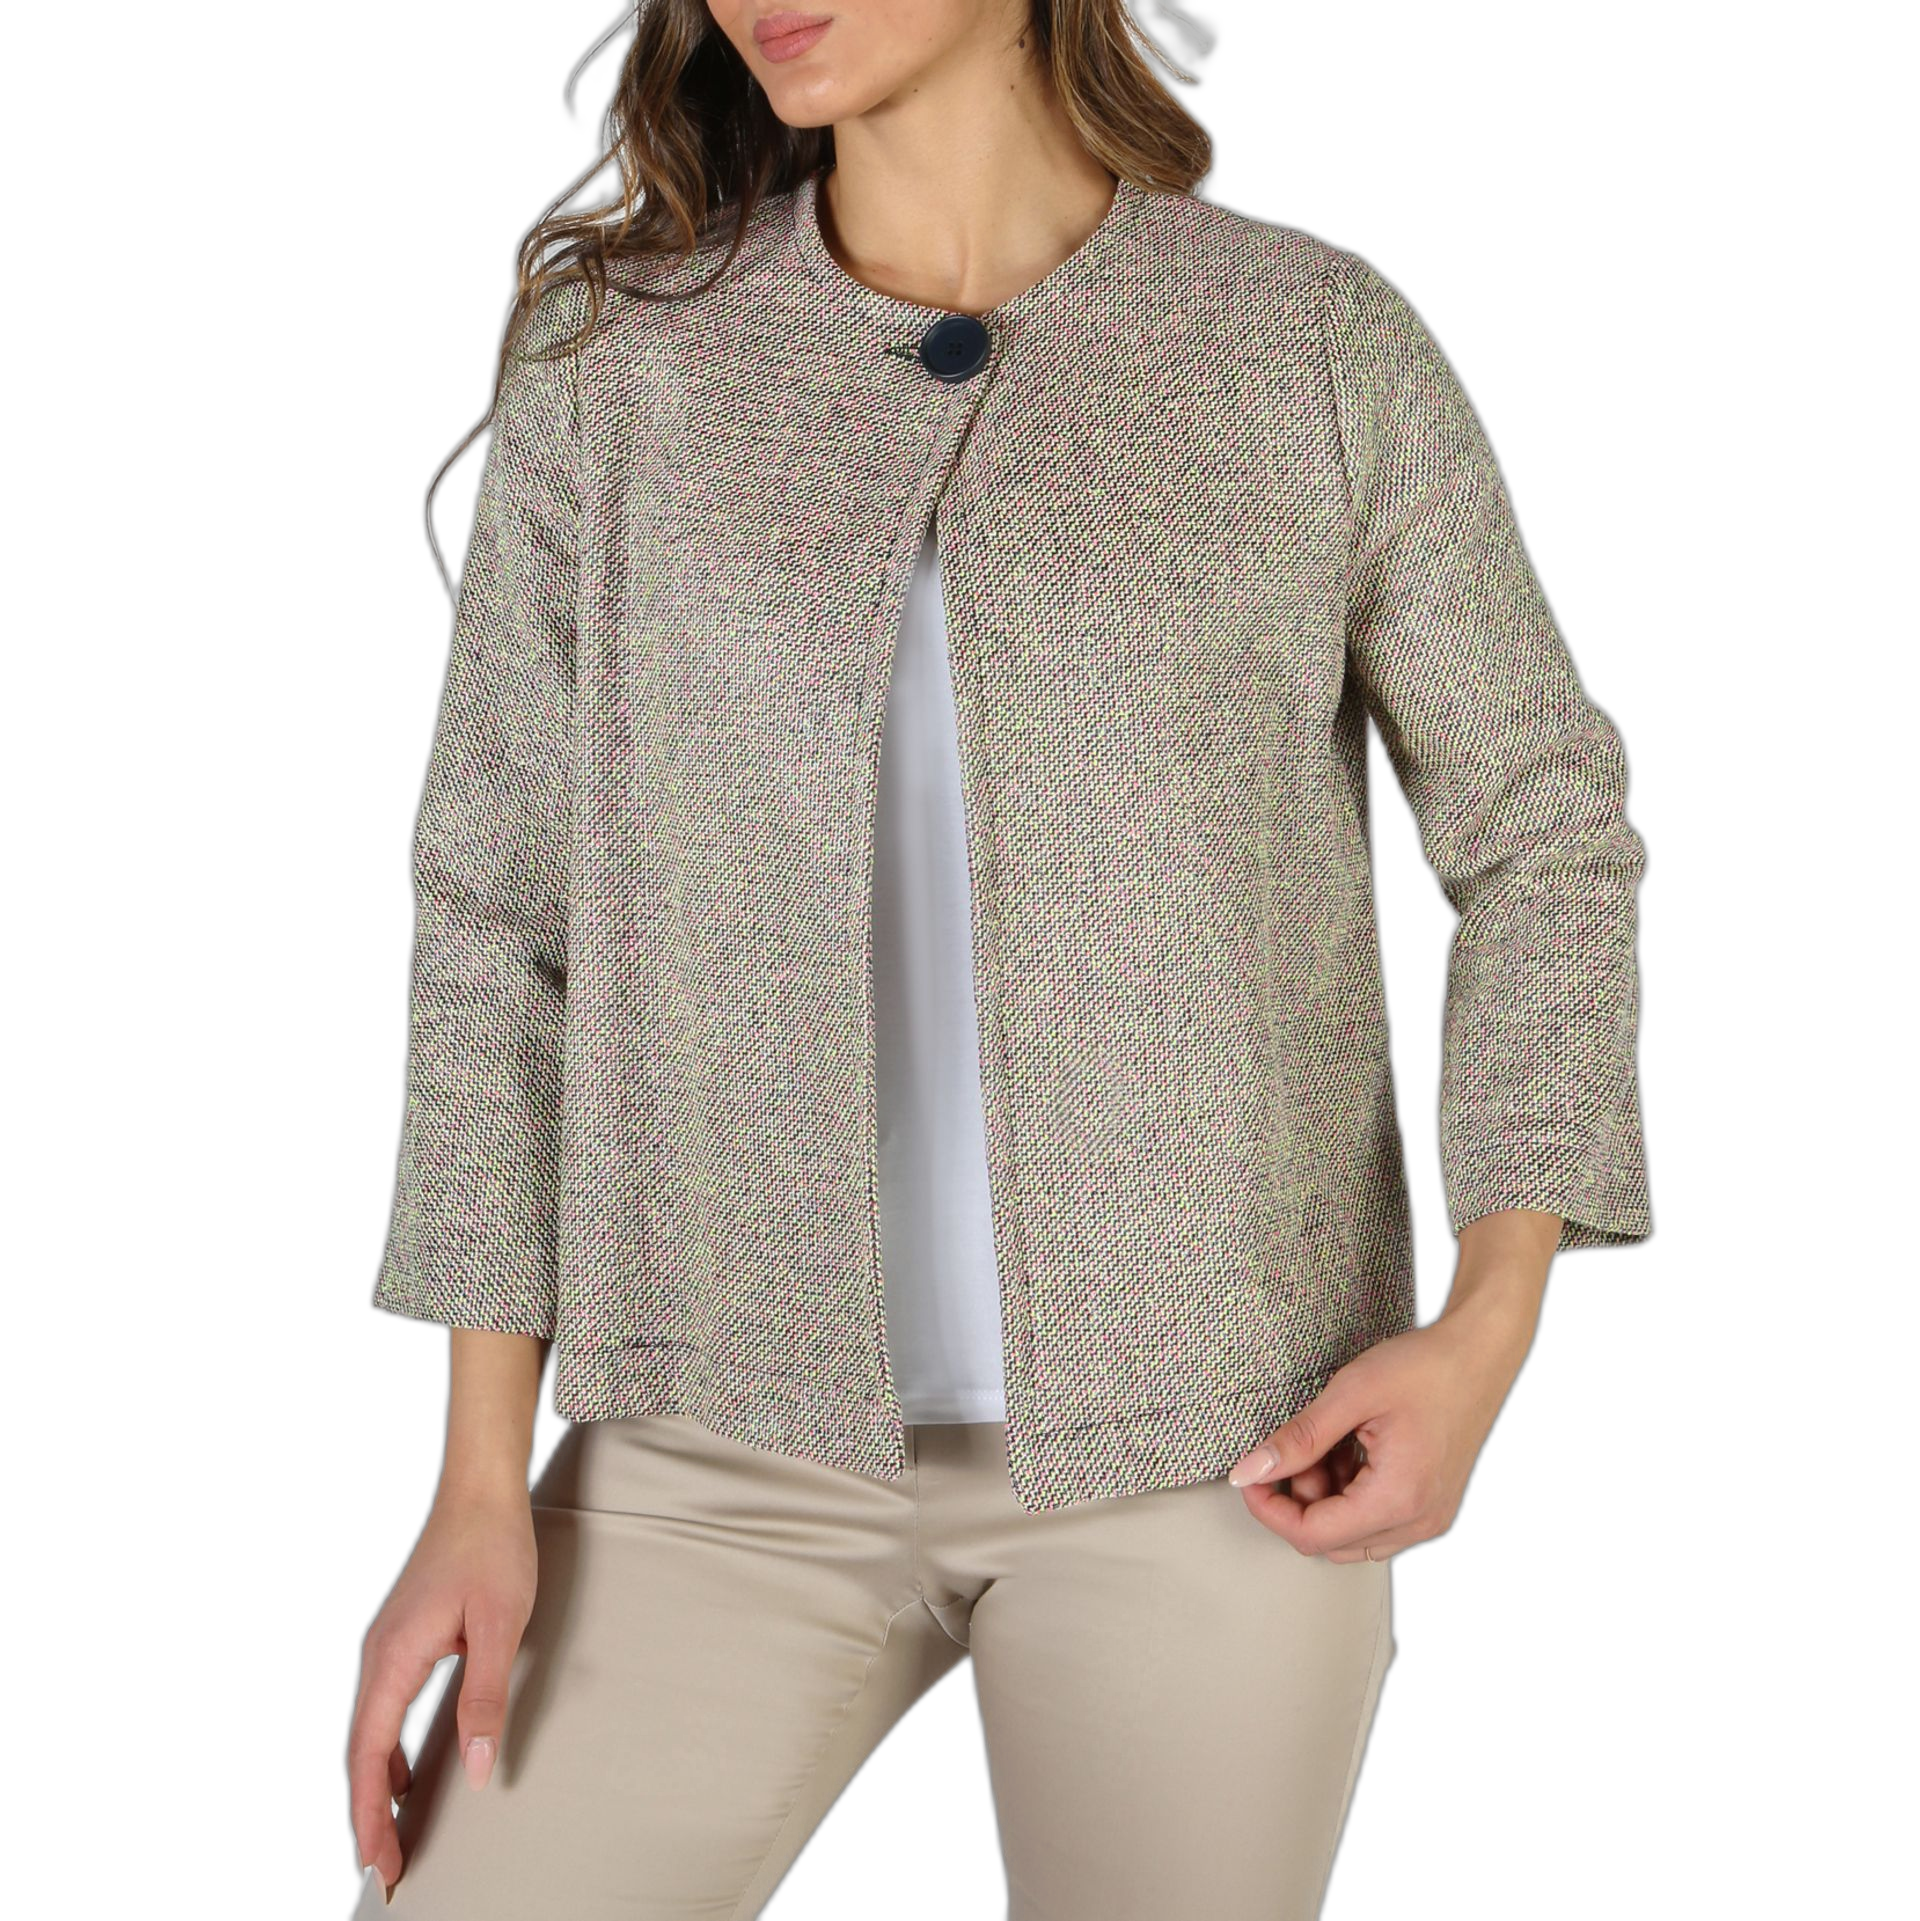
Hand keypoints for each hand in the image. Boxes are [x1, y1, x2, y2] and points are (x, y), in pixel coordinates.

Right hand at [345, 1483, 538, 1901]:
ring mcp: (388, 1646)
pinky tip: (411, 1772)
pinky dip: (392, 1751)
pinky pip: (388, 1709)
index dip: (371, 1814)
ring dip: (380, 1785)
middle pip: (363, 1753)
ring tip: (395, 1834)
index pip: (371, 1755)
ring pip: (372, 1732)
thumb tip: (479, 1772)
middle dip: (371, 1815)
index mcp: (394, 1657)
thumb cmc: (493, 1548)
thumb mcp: (499, 1624)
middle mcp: (380, 1656)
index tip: (378, 1863)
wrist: (481, 1490)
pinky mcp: (405, 1638)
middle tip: (388, 1869)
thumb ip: (484, 1699)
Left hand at [1225, 1271, 1545, 1562]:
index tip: (1249, 1476)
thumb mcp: (1350, 1394)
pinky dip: (1349, 1492)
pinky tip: (1349, 1449)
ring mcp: (1428, 1517)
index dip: (1269, 1508)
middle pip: (1330, 1541)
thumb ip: (1298, 1439)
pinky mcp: (1430, 1505)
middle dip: (1299, 1500)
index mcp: (1398, 1499)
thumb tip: (1248, 1472)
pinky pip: (1374, 1520)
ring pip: (1351, 1534)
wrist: (1480, 1353)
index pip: (1312, 1535)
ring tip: (1328, 1441)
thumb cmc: (1425, 1368)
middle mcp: (1418, 1521)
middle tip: (1296, 1448)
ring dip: (1324, 1496)